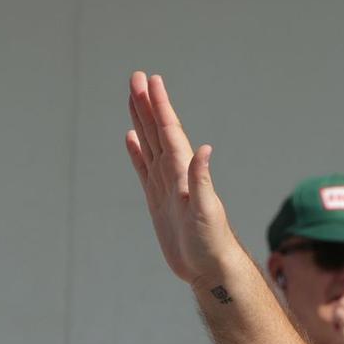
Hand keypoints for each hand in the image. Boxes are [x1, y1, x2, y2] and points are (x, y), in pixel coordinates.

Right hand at [124, 72, 245, 285]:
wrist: (209, 267)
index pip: (170, 131)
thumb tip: (204, 149)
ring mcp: (166, 185)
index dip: (161, 106)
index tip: (151, 80)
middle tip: (135, 76)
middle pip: (157, 131)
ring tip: (133, 97)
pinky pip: (144, 168)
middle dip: (147, 104)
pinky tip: (131, 138)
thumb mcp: (207, 211)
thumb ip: (202, 180)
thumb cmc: (212, 242)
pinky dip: (137, 151)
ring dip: (142, 120)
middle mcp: (176, 173)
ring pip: (150, 144)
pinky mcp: (158, 200)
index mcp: (185, 171)